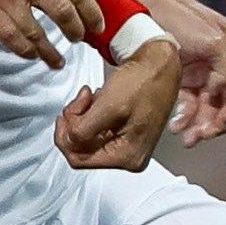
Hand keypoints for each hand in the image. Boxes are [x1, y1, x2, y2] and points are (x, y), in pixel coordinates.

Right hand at [0, 0, 102, 67]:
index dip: (91, 11)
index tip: (98, 25)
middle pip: (62, 12)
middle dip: (76, 31)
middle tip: (79, 39)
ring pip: (37, 32)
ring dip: (50, 51)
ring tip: (57, 61)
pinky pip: (11, 38)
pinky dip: (24, 50)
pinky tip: (31, 54)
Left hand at [53, 37, 178, 171]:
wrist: (161, 65)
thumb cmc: (145, 82)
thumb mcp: (109, 106)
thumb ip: (83, 129)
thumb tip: (67, 140)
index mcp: (128, 156)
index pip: (79, 159)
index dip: (65, 137)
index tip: (64, 116)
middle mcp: (130, 155)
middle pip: (82, 148)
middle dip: (75, 122)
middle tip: (81, 99)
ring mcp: (128, 144)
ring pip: (87, 136)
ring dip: (82, 114)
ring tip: (90, 95)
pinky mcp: (125, 132)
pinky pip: (96, 128)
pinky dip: (91, 112)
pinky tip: (98, 98)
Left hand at [157, 0, 225, 142]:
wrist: (147, 7)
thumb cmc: (181, 16)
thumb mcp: (212, 40)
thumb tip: (221, 91)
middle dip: (220, 123)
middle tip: (204, 134)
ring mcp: (208, 76)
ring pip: (212, 110)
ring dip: (202, 126)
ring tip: (188, 137)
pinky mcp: (188, 82)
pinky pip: (192, 106)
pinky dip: (186, 119)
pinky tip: (177, 125)